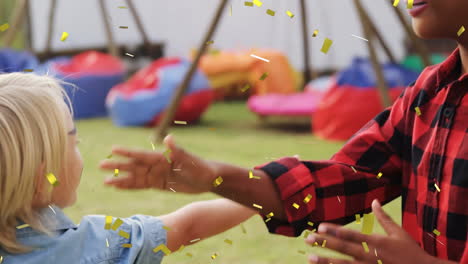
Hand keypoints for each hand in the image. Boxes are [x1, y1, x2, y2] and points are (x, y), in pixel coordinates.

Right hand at [99, 135, 217, 193]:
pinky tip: (118, 187)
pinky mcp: (158, 184)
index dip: (127, 152)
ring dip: (120, 178)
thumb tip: (168, 138)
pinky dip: (129, 186)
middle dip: (118, 165)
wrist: (209, 179)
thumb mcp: (191, 160)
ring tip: (105, 181)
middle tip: (100, 165)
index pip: (142, 154)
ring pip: (135, 177)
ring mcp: (156, 174)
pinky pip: (141, 186)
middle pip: (134, 165)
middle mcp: (156, 164)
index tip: (113, 149)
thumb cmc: (201, 167)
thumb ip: (178, 151)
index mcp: (162, 157)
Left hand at [305, 199, 440, 263]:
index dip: (334, 230)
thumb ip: (384, 218)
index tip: (320, 226)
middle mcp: (370, 257)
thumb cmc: (412, 253)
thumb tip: (374, 201)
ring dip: (325, 262)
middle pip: (343, 249)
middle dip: (324, 243)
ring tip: (310, 258)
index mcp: (377, 243)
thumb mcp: (399, 233)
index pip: (351, 235)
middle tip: (308, 239)